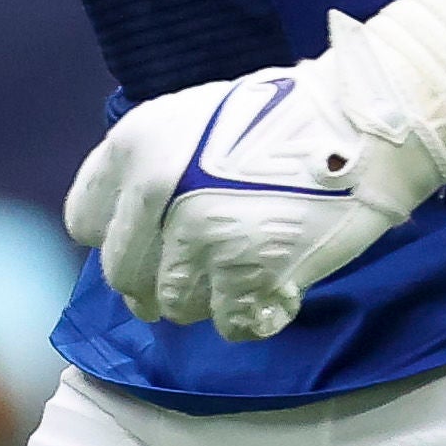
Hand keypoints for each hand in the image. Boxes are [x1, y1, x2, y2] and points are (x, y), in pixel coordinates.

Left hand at [62, 35, 445, 341]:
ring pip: (175, 306)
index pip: (85, 223)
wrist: (360, 125)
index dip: (118, 239)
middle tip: (195, 276)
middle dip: (156, 284)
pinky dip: (249, 316)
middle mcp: (154, 190)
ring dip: (206, 300)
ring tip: (239, 273)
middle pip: (125, 276)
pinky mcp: (247, 273)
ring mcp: (200, 235)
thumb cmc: (281, 120)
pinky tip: (272, 290)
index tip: (147, 243)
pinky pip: (230, 325)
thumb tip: (132, 232)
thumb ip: (149, 173)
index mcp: (133, 144)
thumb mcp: (189, 121)